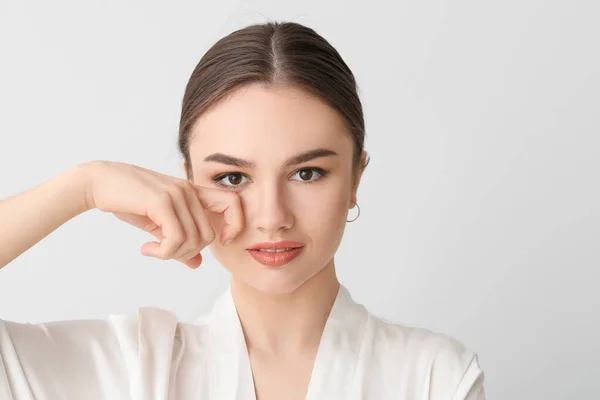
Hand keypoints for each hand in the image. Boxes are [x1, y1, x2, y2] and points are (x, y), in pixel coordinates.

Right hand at [83, 161, 243, 267]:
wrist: (99, 182)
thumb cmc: (128, 201)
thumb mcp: (158, 225)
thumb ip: (179, 242)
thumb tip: (197, 263)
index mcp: (193, 192)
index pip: (233, 203)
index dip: (234, 224)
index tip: (220, 241)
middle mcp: (189, 191)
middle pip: (208, 236)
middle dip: (188, 252)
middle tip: (165, 252)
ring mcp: (177, 194)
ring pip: (192, 240)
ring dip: (172, 254)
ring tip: (154, 250)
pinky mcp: (162, 202)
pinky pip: (176, 239)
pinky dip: (163, 252)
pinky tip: (147, 248)